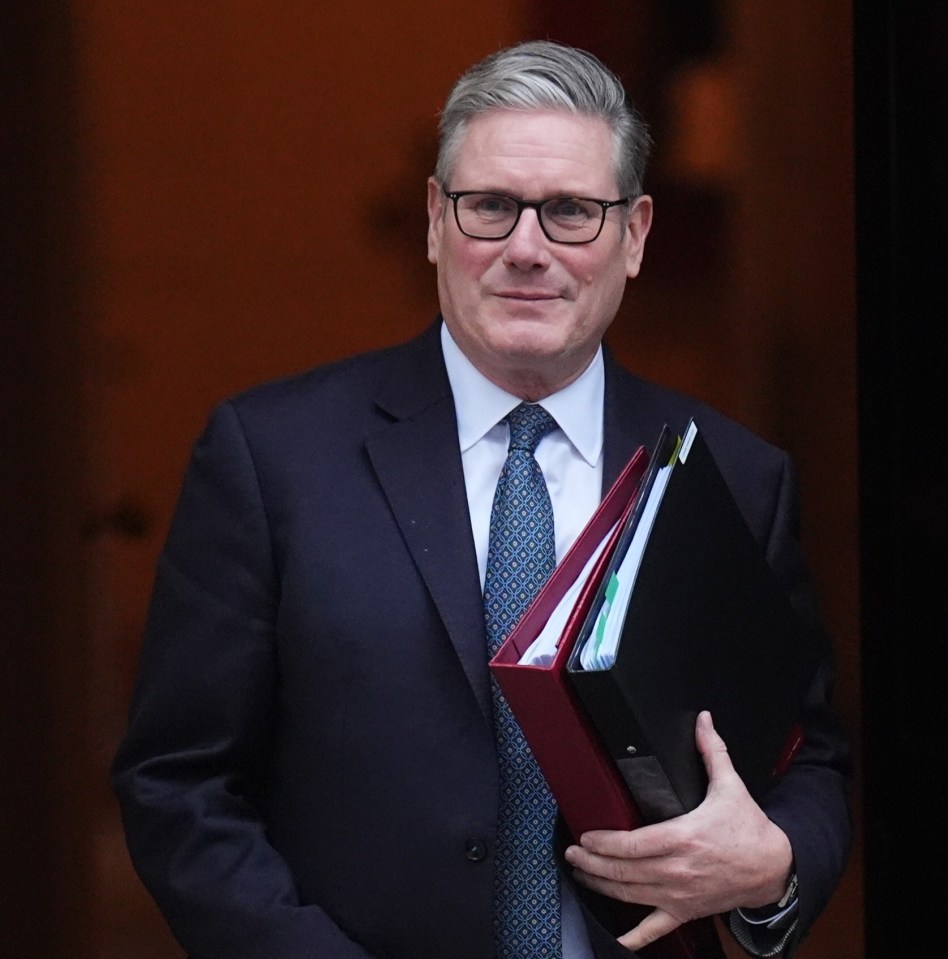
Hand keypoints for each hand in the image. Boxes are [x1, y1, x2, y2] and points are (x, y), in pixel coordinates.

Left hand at [564, 710, 793, 951]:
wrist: (774, 868)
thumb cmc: (749, 829)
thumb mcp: (730, 786)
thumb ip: (712, 751)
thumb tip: (702, 720)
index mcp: (684, 838)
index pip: (633, 844)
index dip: (604, 842)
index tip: (586, 835)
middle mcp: (678, 869)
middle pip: (624, 871)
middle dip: (592, 862)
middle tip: (572, 852)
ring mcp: (680, 894)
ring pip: (631, 894)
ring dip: (601, 885)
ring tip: (581, 873)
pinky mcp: (685, 911)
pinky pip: (655, 928)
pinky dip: (633, 937)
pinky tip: (616, 938)